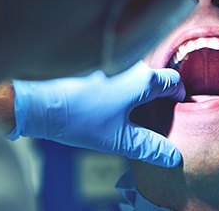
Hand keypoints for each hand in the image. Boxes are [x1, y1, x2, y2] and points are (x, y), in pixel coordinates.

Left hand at [9, 61, 184, 166]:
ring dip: (137, 91)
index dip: (177, 97)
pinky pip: (118, 73)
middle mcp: (131, 64)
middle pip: (155, 77)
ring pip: (135, 74)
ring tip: (128, 115)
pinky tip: (108, 105)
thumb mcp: (119, 139)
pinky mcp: (95, 65)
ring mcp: (112, 62)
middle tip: (151, 118)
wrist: (42, 103)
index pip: (173, 81)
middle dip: (157, 97)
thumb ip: (149, 146)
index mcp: (143, 79)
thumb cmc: (81, 119)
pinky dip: (120, 87)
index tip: (173, 112)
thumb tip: (173, 157)